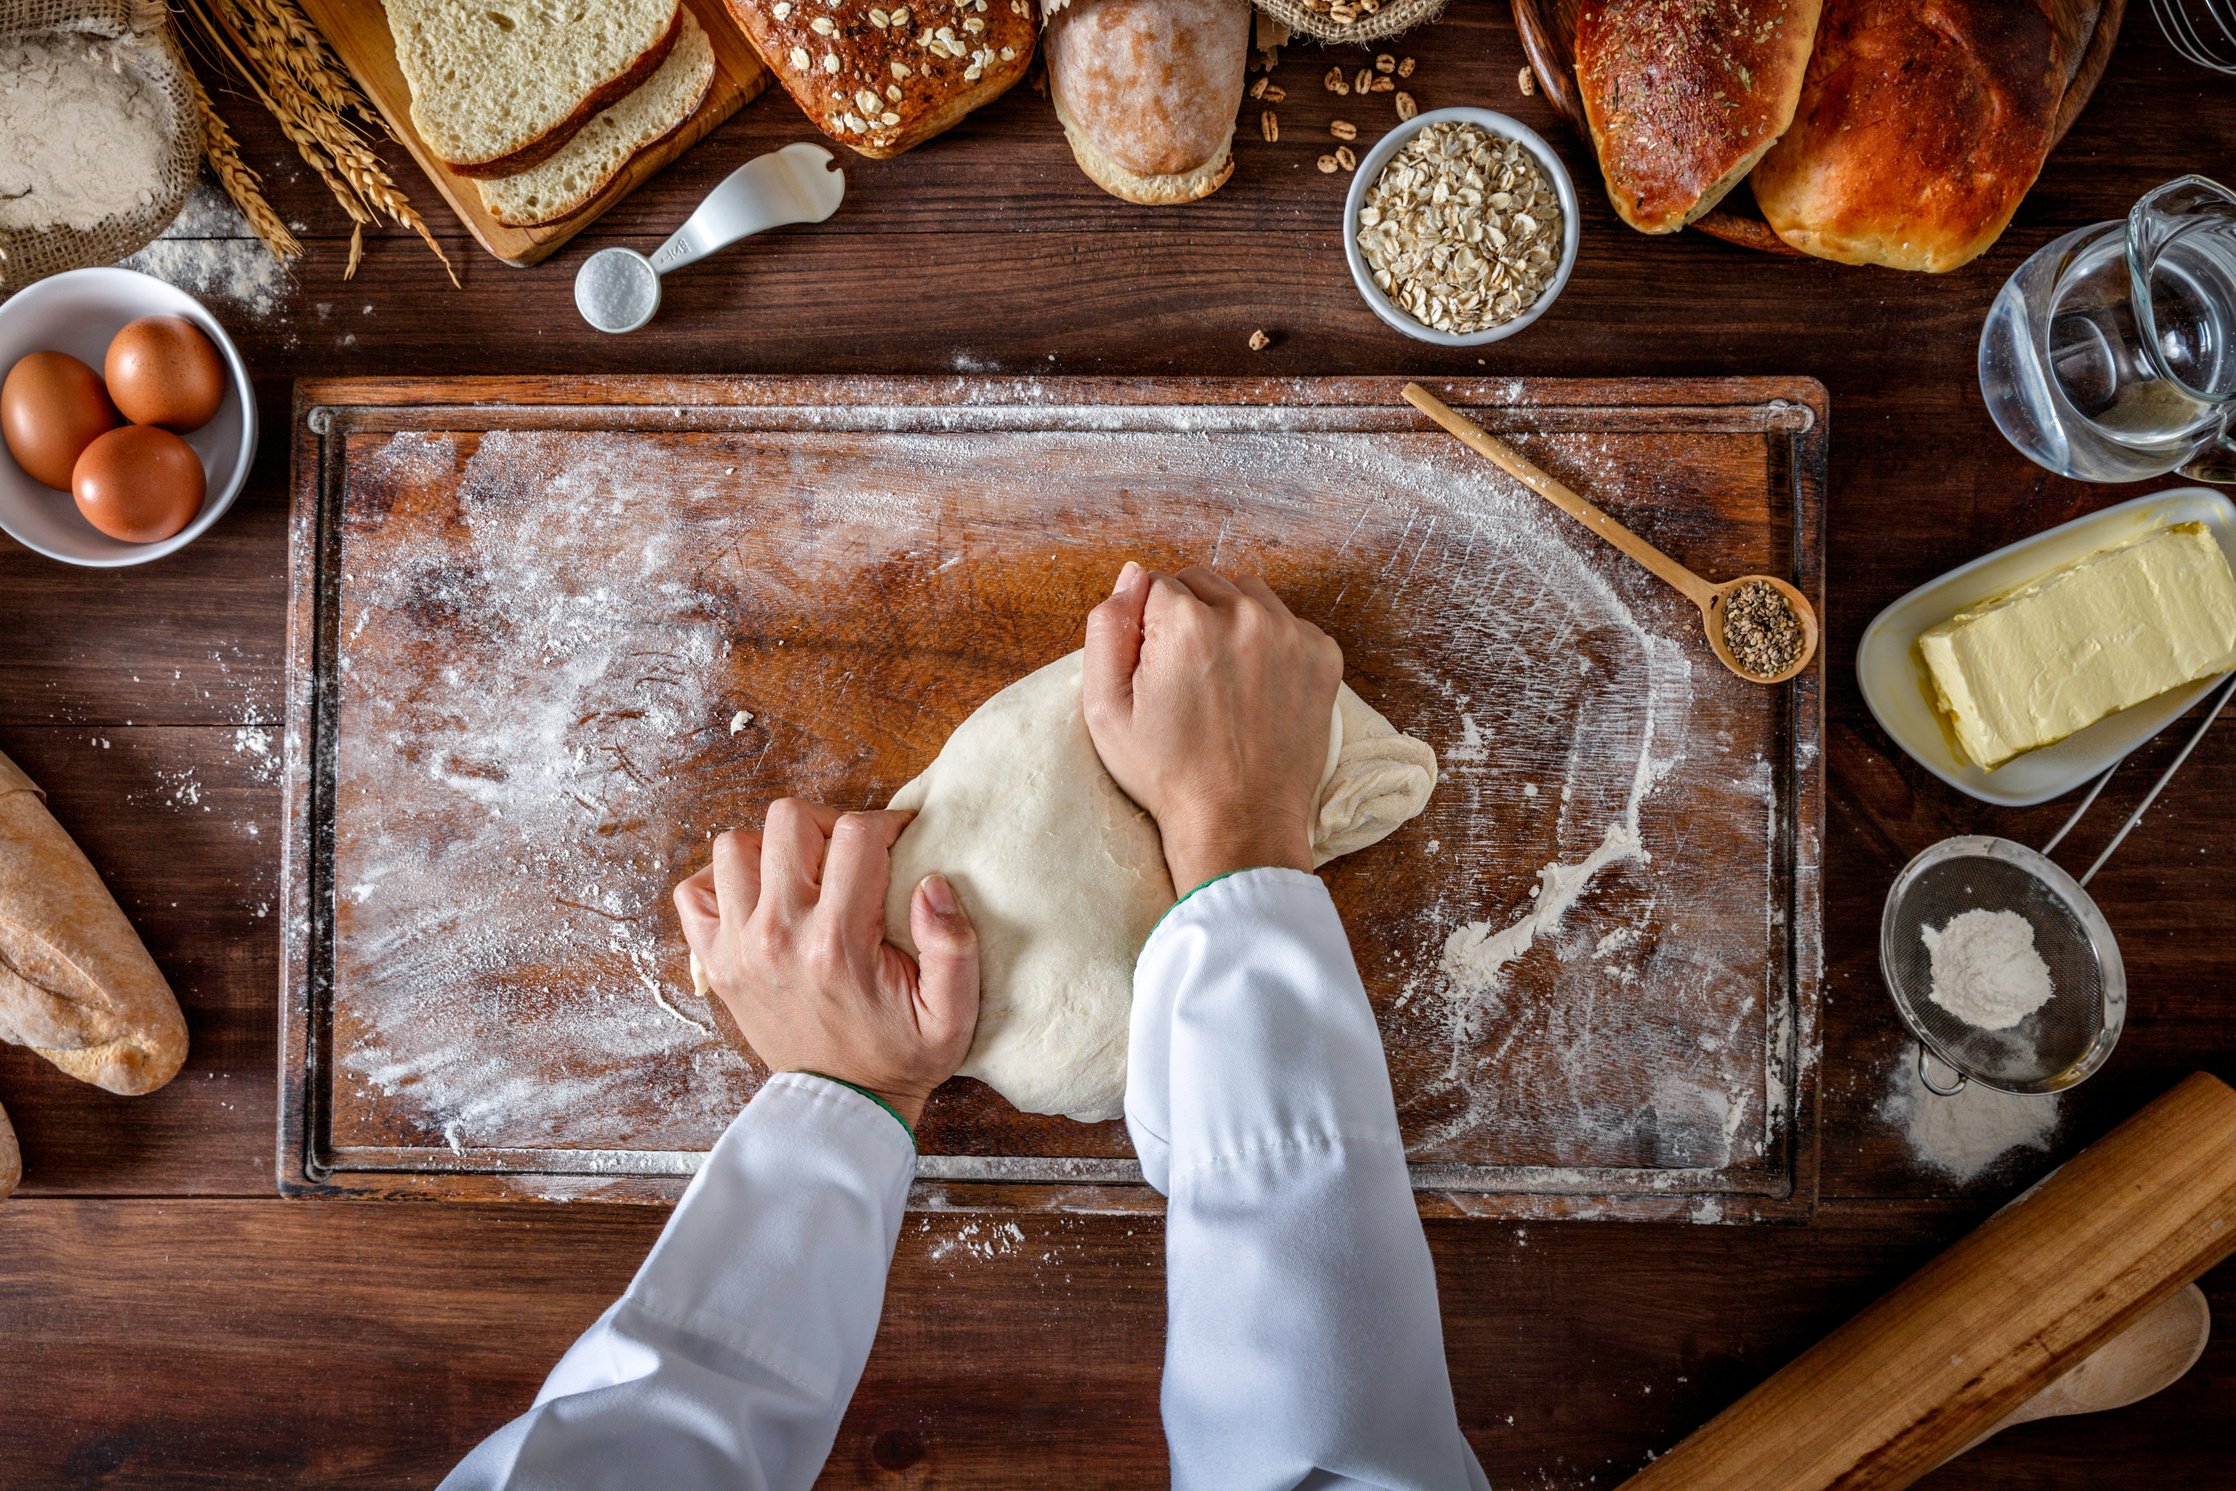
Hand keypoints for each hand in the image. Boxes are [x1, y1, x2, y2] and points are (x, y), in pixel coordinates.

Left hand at [672, 800, 979, 1127]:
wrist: (842, 1108)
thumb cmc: (900, 1056)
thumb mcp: (952, 1014)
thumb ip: (955, 946)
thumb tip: (932, 882)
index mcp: (838, 942)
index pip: (856, 835)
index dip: (888, 824)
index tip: (901, 839)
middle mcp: (779, 935)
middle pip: (788, 821)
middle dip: (829, 823)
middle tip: (852, 853)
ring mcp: (738, 946)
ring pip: (735, 847)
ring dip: (773, 848)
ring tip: (806, 873)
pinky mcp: (716, 961)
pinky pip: (694, 891)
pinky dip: (721, 880)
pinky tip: (760, 895)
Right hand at [1083, 563, 1342, 895]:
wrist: (1240, 823)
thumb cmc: (1168, 772)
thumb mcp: (1105, 706)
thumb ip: (1108, 626)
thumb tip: (1133, 573)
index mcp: (1186, 621)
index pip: (1155, 584)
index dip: (1147, 626)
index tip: (1156, 670)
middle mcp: (1244, 615)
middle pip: (1201, 582)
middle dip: (1188, 618)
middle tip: (1186, 678)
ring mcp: (1290, 633)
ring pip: (1245, 594)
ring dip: (1229, 621)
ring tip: (1221, 680)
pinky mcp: (1322, 655)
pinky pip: (1286, 622)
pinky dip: (1269, 644)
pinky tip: (1255, 689)